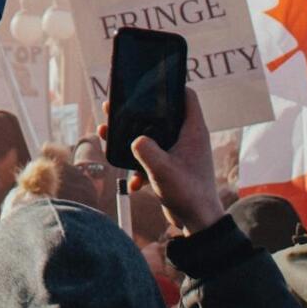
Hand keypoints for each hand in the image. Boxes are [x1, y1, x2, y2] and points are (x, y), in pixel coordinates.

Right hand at [104, 86, 224, 235]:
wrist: (198, 224)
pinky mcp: (172, 167)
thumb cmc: (188, 193)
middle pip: (160, 114)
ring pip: (152, 136)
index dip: (170, 86)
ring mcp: (179, 153)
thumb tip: (133, 139)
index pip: (186, 96)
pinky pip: (151, 158)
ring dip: (132, 139)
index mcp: (192, 131)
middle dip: (136, 113)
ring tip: (108, 134)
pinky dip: (140, 167)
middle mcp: (187, 138)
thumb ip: (145, 150)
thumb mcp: (162, 169)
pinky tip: (134, 183)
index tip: (147, 83)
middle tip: (114, 107)